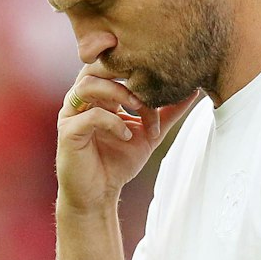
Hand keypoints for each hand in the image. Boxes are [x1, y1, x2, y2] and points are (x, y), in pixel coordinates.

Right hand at [56, 69, 196, 215]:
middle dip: (123, 70)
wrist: (99, 195)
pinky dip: (113, 122)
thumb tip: (192, 91)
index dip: (133, 64)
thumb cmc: (118, 163)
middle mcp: (82, 100)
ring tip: (140, 108)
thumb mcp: (149, 135)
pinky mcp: (68, 132)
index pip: (112, 65)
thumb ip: (167, 113)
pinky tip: (126, 136)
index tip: (159, 75)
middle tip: (148, 82)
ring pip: (89, 85)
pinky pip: (89, 117)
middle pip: (96, 66)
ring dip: (119, 93)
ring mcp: (72, 114)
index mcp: (99, 96)